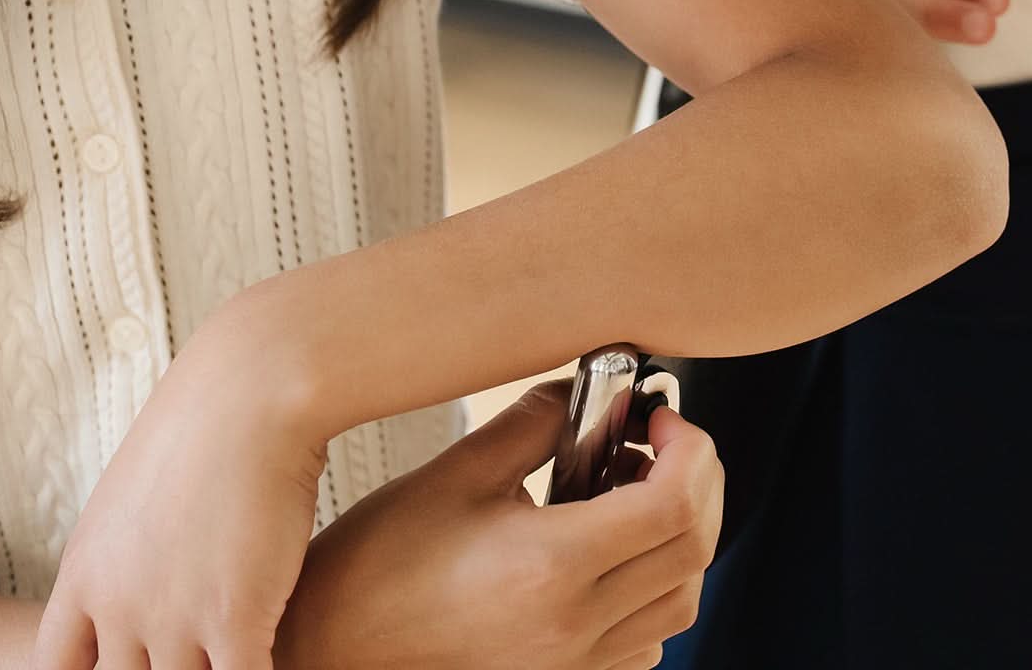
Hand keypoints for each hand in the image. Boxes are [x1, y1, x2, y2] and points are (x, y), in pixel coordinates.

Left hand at [33, 298, 327, 669]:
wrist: (249, 388)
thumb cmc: (206, 422)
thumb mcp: (136, 489)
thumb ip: (129, 551)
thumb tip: (144, 575)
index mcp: (86, 571)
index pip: (57, 668)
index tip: (124, 663)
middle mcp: (118, 604)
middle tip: (188, 652)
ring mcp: (172, 619)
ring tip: (229, 652)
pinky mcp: (232, 620)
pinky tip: (273, 656)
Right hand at [275, 381, 722, 669]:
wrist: (335, 647)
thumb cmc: (375, 567)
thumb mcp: (453, 473)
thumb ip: (530, 425)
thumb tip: (582, 390)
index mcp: (552, 567)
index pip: (674, 508)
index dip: (690, 453)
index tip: (664, 420)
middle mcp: (574, 628)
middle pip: (692, 555)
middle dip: (697, 485)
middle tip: (658, 443)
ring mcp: (573, 666)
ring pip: (678, 605)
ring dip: (678, 540)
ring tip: (629, 491)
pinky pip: (643, 644)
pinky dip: (649, 594)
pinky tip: (604, 554)